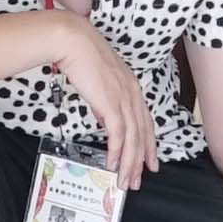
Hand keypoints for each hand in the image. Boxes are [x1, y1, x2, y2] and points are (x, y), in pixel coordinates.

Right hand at [51, 15, 153, 189]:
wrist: (72, 40)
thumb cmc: (81, 55)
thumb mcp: (99, 80)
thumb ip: (106, 99)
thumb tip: (105, 117)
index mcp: (131, 86)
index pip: (145, 121)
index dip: (148, 144)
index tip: (150, 161)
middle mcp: (132, 93)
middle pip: (142, 134)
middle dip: (141, 160)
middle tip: (138, 180)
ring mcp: (123, 98)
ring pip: (132, 138)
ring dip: (129, 163)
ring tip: (125, 180)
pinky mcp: (111, 103)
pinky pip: (118, 134)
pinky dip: (118, 152)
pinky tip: (114, 164)